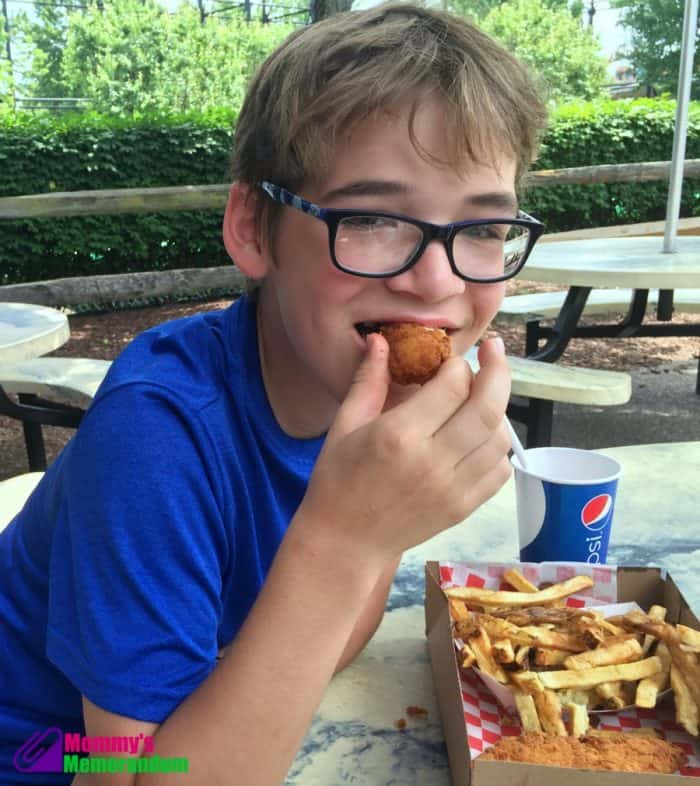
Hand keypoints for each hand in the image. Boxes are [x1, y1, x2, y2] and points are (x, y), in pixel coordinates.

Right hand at [297, 333, 512, 561]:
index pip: (453, 385)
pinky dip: (498, 448)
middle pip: (488, 407)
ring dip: (499, 409)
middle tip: (494, 351)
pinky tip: (480, 437)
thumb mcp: (344, 426)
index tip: (450, 360)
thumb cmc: (338, 481)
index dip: (458, 364)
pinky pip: (500, 471)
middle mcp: (432, 461)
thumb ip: (367, 380)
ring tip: (482, 398)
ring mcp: (453, 489)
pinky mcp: (463, 508)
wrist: (345, 542)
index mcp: (399, 435)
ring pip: (500, 438)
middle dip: (497, 371)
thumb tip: (380, 340)